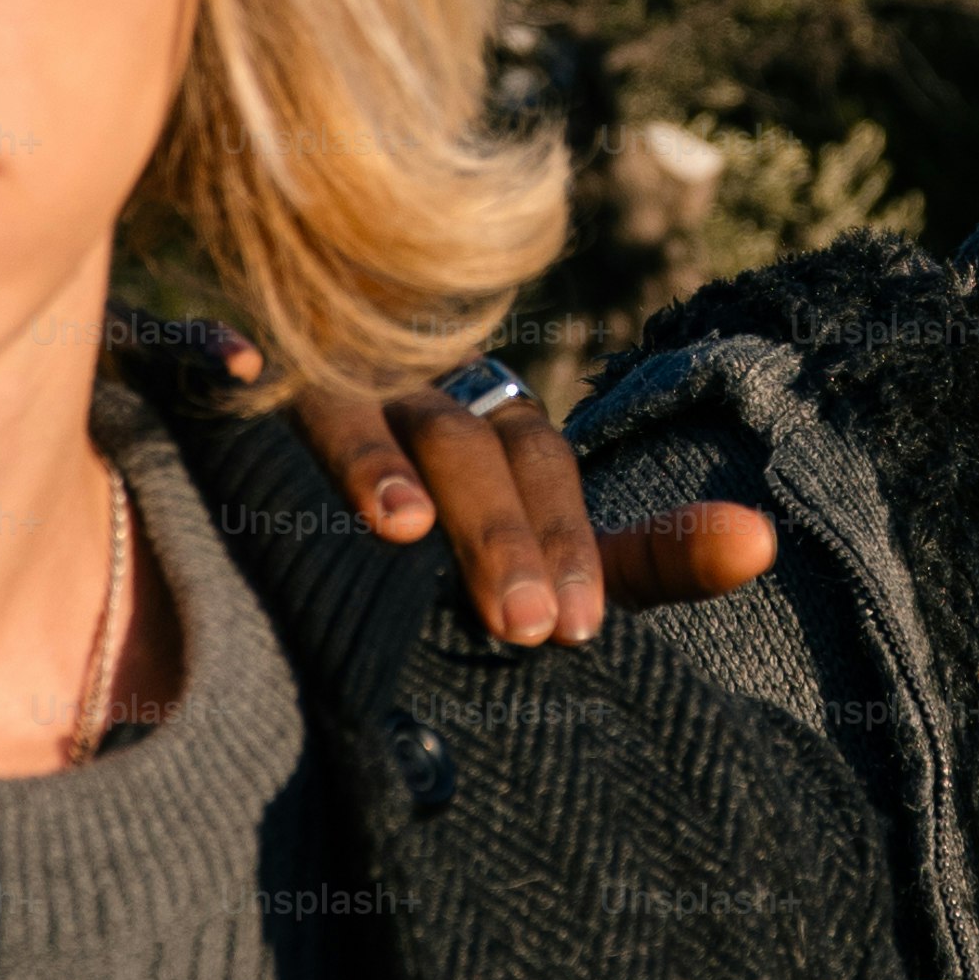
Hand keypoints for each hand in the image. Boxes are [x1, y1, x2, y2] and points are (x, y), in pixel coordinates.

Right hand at [106, 311, 774, 643]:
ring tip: (402, 532)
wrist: (278, 513)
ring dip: (375, 458)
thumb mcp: (541, 549)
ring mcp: (307, 383)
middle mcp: (400, 389)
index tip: (577, 628)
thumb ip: (641, 554)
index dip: (562, 534)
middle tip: (524, 628)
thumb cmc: (436, 542)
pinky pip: (210, 353)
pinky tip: (230, 367)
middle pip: (461, 438)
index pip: (537, 456)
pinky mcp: (216, 384)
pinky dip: (216, 350)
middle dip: (498, 530)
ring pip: (350, 402)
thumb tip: (768, 540)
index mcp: (479, 420)